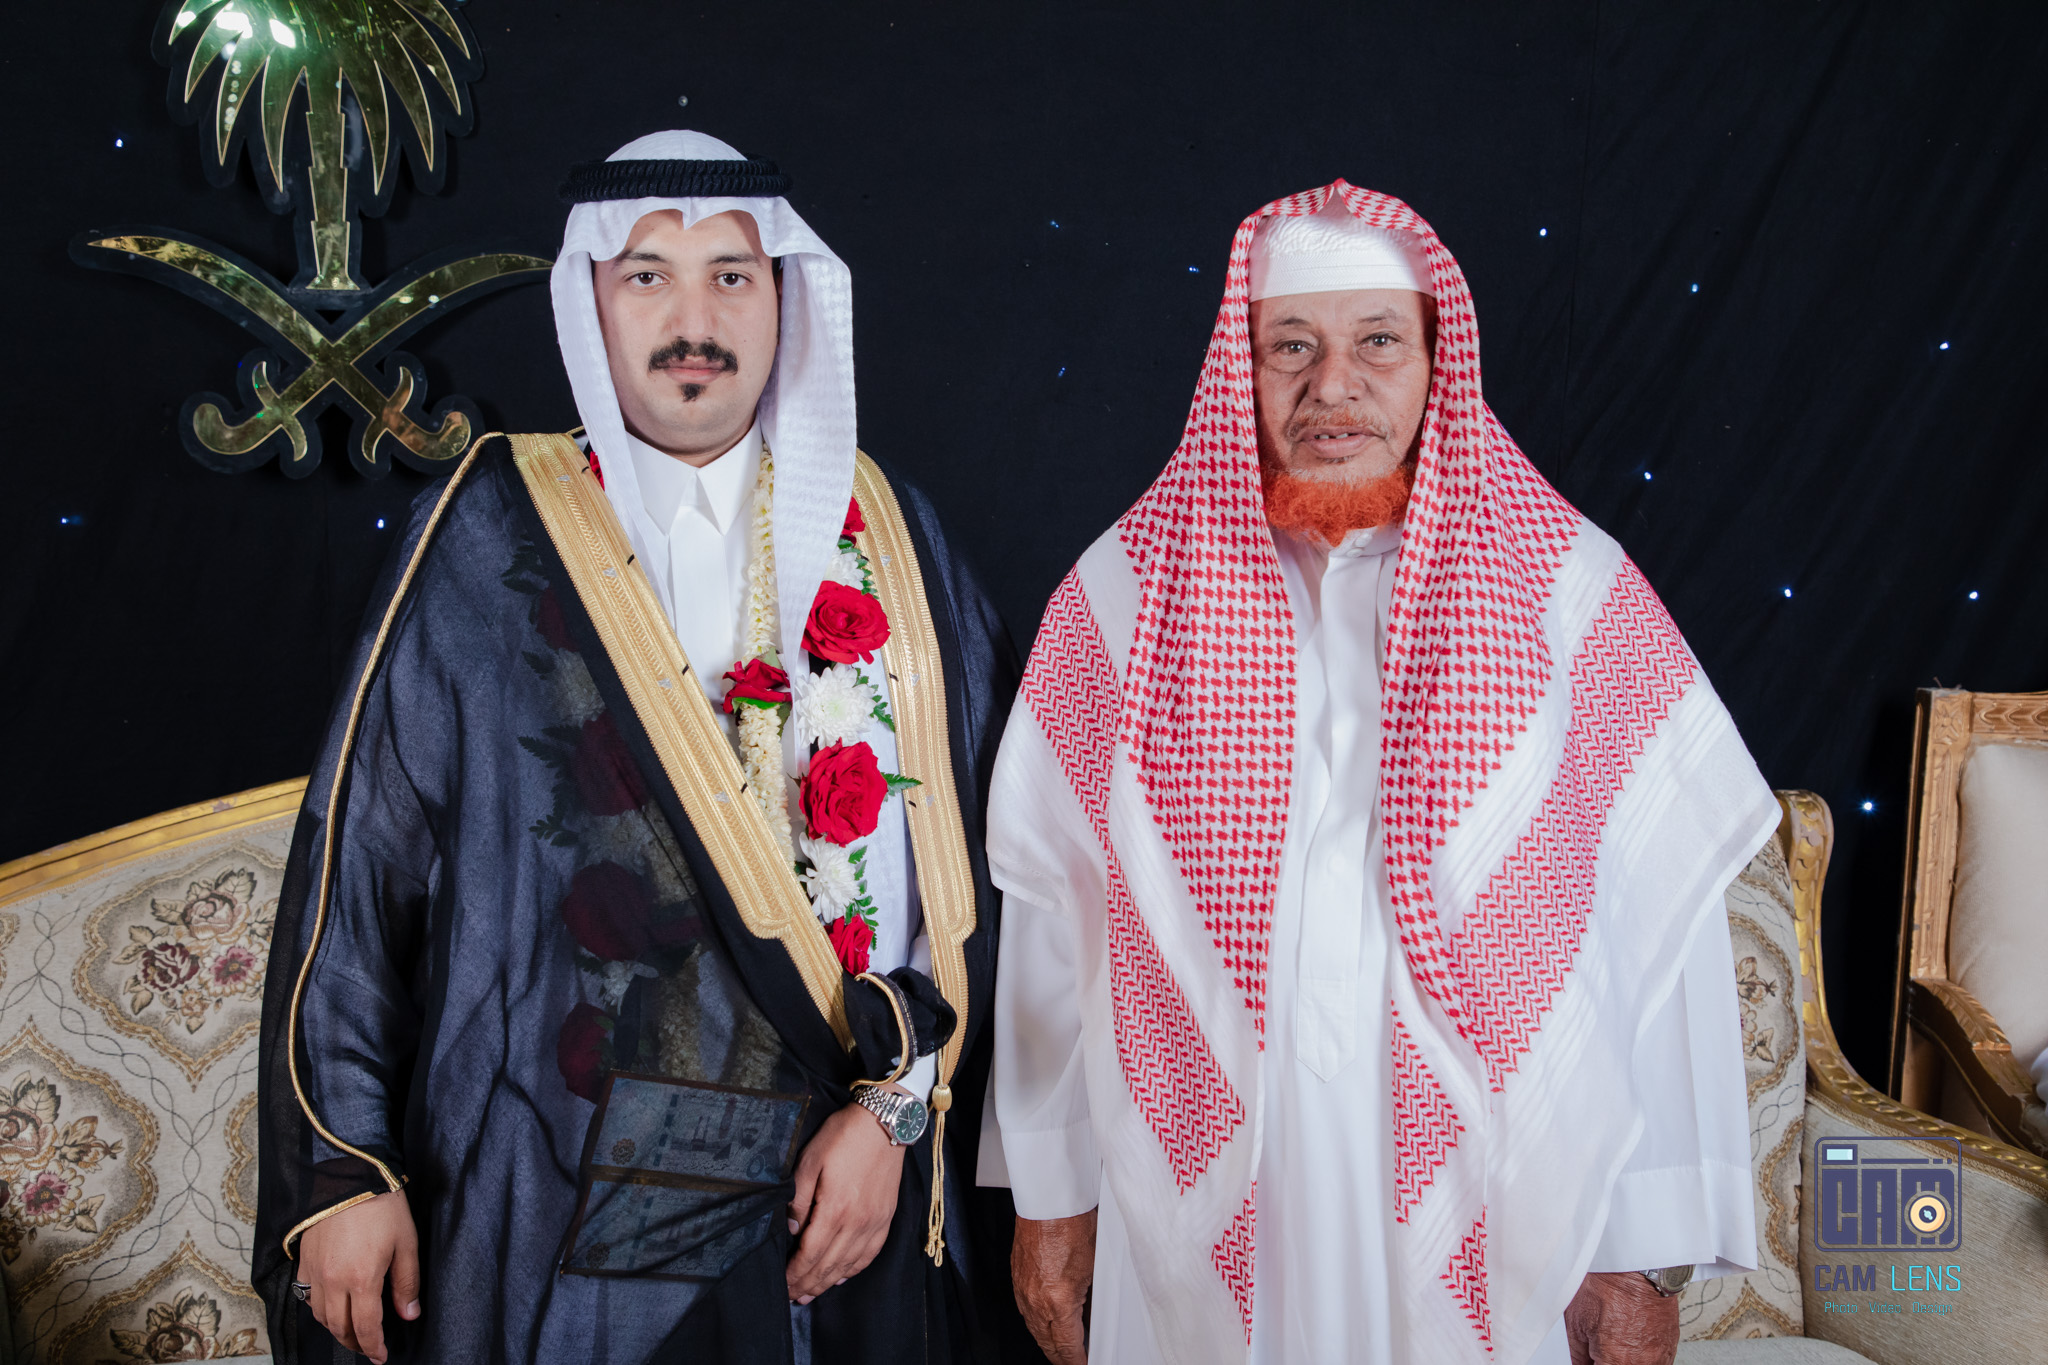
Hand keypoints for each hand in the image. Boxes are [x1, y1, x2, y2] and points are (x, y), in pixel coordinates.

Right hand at [295, 1190, 419, 1363]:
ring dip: (336, 1329)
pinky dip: (320, 1310)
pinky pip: (308, 1296)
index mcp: (362, 1279)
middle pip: (339, 1327)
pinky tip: (332, 1307)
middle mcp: (333, 1281)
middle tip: (368, 1348)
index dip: (373, 1347)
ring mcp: (315, 1271)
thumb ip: (406, 1283)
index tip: (381, 1356)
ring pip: (320, 1316)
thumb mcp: (406, 1243)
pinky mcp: (304, 1260)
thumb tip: (409, 1314)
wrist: (349, 1176)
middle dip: (354, 1343)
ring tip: (351, 1331)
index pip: (366, 1328)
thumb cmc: (382, 1206)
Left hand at [785, 1092, 907, 1301]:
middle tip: (792, 1296)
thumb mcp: (810, 1160)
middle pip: (829, 1265)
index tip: (782, 1285)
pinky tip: (842, 1276)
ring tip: (811, 1293)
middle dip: (808, 1284)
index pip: (810, 1254)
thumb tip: (793, 1229)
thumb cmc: (843, 1137)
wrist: (885, 1122)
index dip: (795, 1273)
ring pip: (849, 1265)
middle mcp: (857, 1223)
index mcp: (835, 1210)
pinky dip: (854, 1270)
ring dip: (828, 1282)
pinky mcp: (886, 1218)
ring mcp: (875, 1222)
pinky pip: (870, 1254)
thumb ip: (798, 1198)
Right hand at [1012, 1209, 1095, 1364]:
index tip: (1084, 1364)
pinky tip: (1047, 1324)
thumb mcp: (1097, 1269)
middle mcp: (1036, 1300)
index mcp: (1059, 1301)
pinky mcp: (1017, 1278)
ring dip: (1049, 1342)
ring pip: (1035, 1330)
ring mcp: (1023, 1290)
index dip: (1077, 1361)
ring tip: (1062, 1349)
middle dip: (1062, 1358)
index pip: (1067, 1346)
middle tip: (1074, 1362)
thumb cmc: (1075, 1225)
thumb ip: (1093, 1300)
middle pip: (1047, 1344)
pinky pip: (1026, 1311)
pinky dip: (1038, 1323)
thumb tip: (1094, 1320)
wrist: (1050, 1200)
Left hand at [1565, 1270, 1680, 1364]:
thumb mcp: (1576, 1322)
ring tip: (1612, 1342)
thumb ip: (1577, 1355)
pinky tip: (1627, 1342)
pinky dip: (1639, 1358)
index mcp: (1618, 1362)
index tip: (1587, 1358)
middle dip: (1605, 1362)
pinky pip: (1655, 1363)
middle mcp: (1644, 1364)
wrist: (1636, 1264)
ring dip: (1623, 1361)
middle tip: (1596, 1348)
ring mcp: (1661, 1357)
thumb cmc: (1607, 1285)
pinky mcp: (1670, 1346)